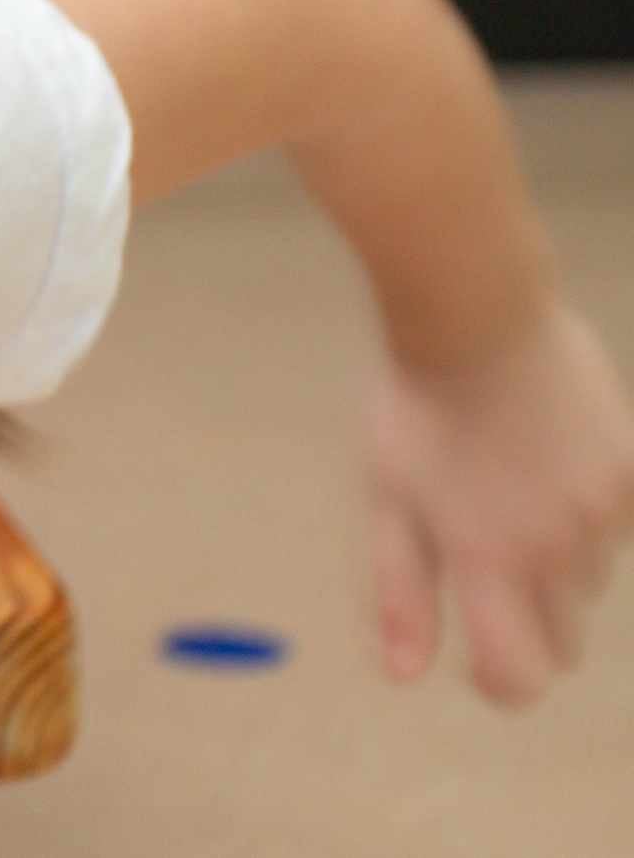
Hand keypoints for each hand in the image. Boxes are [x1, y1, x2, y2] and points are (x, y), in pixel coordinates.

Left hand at [365, 302, 633, 703]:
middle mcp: (557, 548)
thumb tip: (402, 675)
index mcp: (489, 561)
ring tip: (509, 489)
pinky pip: (620, 524)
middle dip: (529, 624)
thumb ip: (401, 592)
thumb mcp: (389, 499)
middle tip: (487, 561)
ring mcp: (605, 510)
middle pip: (564, 638)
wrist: (477, 316)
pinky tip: (549, 464)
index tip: (480, 664)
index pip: (520, 673)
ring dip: (557, 562)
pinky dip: (590, 514)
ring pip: (592, 579)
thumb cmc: (418, 410)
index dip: (500, 682)